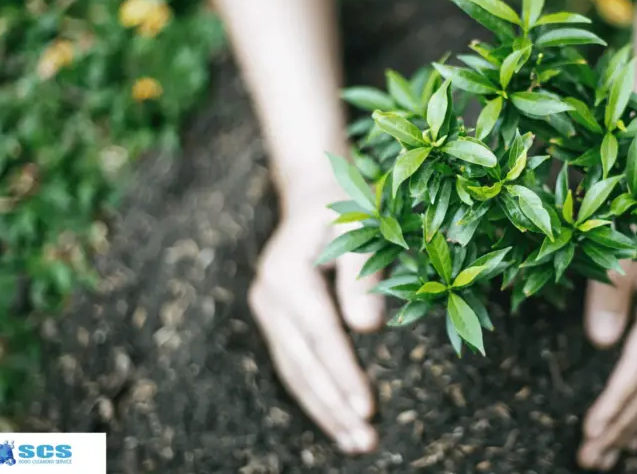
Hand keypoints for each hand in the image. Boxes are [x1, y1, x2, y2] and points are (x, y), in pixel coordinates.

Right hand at [248, 182, 385, 453]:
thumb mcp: (361, 226)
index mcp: (287, 273)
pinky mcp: (275, 320)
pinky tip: (337, 420)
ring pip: (294, 372)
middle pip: (303, 363)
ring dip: (324, 411)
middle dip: (334, 406)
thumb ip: (363, 274)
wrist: (313, 193)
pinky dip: (315, 395)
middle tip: (366, 442)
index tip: (368, 409)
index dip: (344, 374)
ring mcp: (267, 310)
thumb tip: (369, 329)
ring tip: (356, 443)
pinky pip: (294, 365)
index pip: (320, 335)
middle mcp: (269, 296)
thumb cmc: (346, 206)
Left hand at [577, 211, 636, 469]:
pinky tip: (632, 438)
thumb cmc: (630, 225)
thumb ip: (609, 296)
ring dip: (630, 426)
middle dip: (618, 427)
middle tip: (589, 460)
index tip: (591, 432)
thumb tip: (602, 342)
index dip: (614, 403)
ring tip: (604, 459)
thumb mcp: (616, 254)